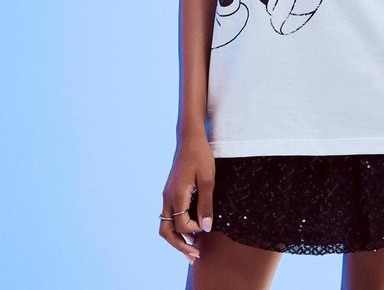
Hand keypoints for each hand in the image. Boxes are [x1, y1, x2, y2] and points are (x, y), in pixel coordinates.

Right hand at [159, 134, 215, 265]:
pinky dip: (177, 227)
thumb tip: (205, 228)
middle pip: (166, 231)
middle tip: (195, 256)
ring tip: (192, 247)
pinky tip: (190, 228)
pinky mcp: (170, 191)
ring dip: (177, 238)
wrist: (189, 138)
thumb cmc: (200, 155)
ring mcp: (166, 195)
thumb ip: (206, 204)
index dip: (195, 230)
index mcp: (176, 195)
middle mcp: (167, 197)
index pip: (182, 225)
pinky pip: (169, 215)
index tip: (207, 225)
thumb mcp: (208, 178)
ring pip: (165, 224)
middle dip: (179, 246)